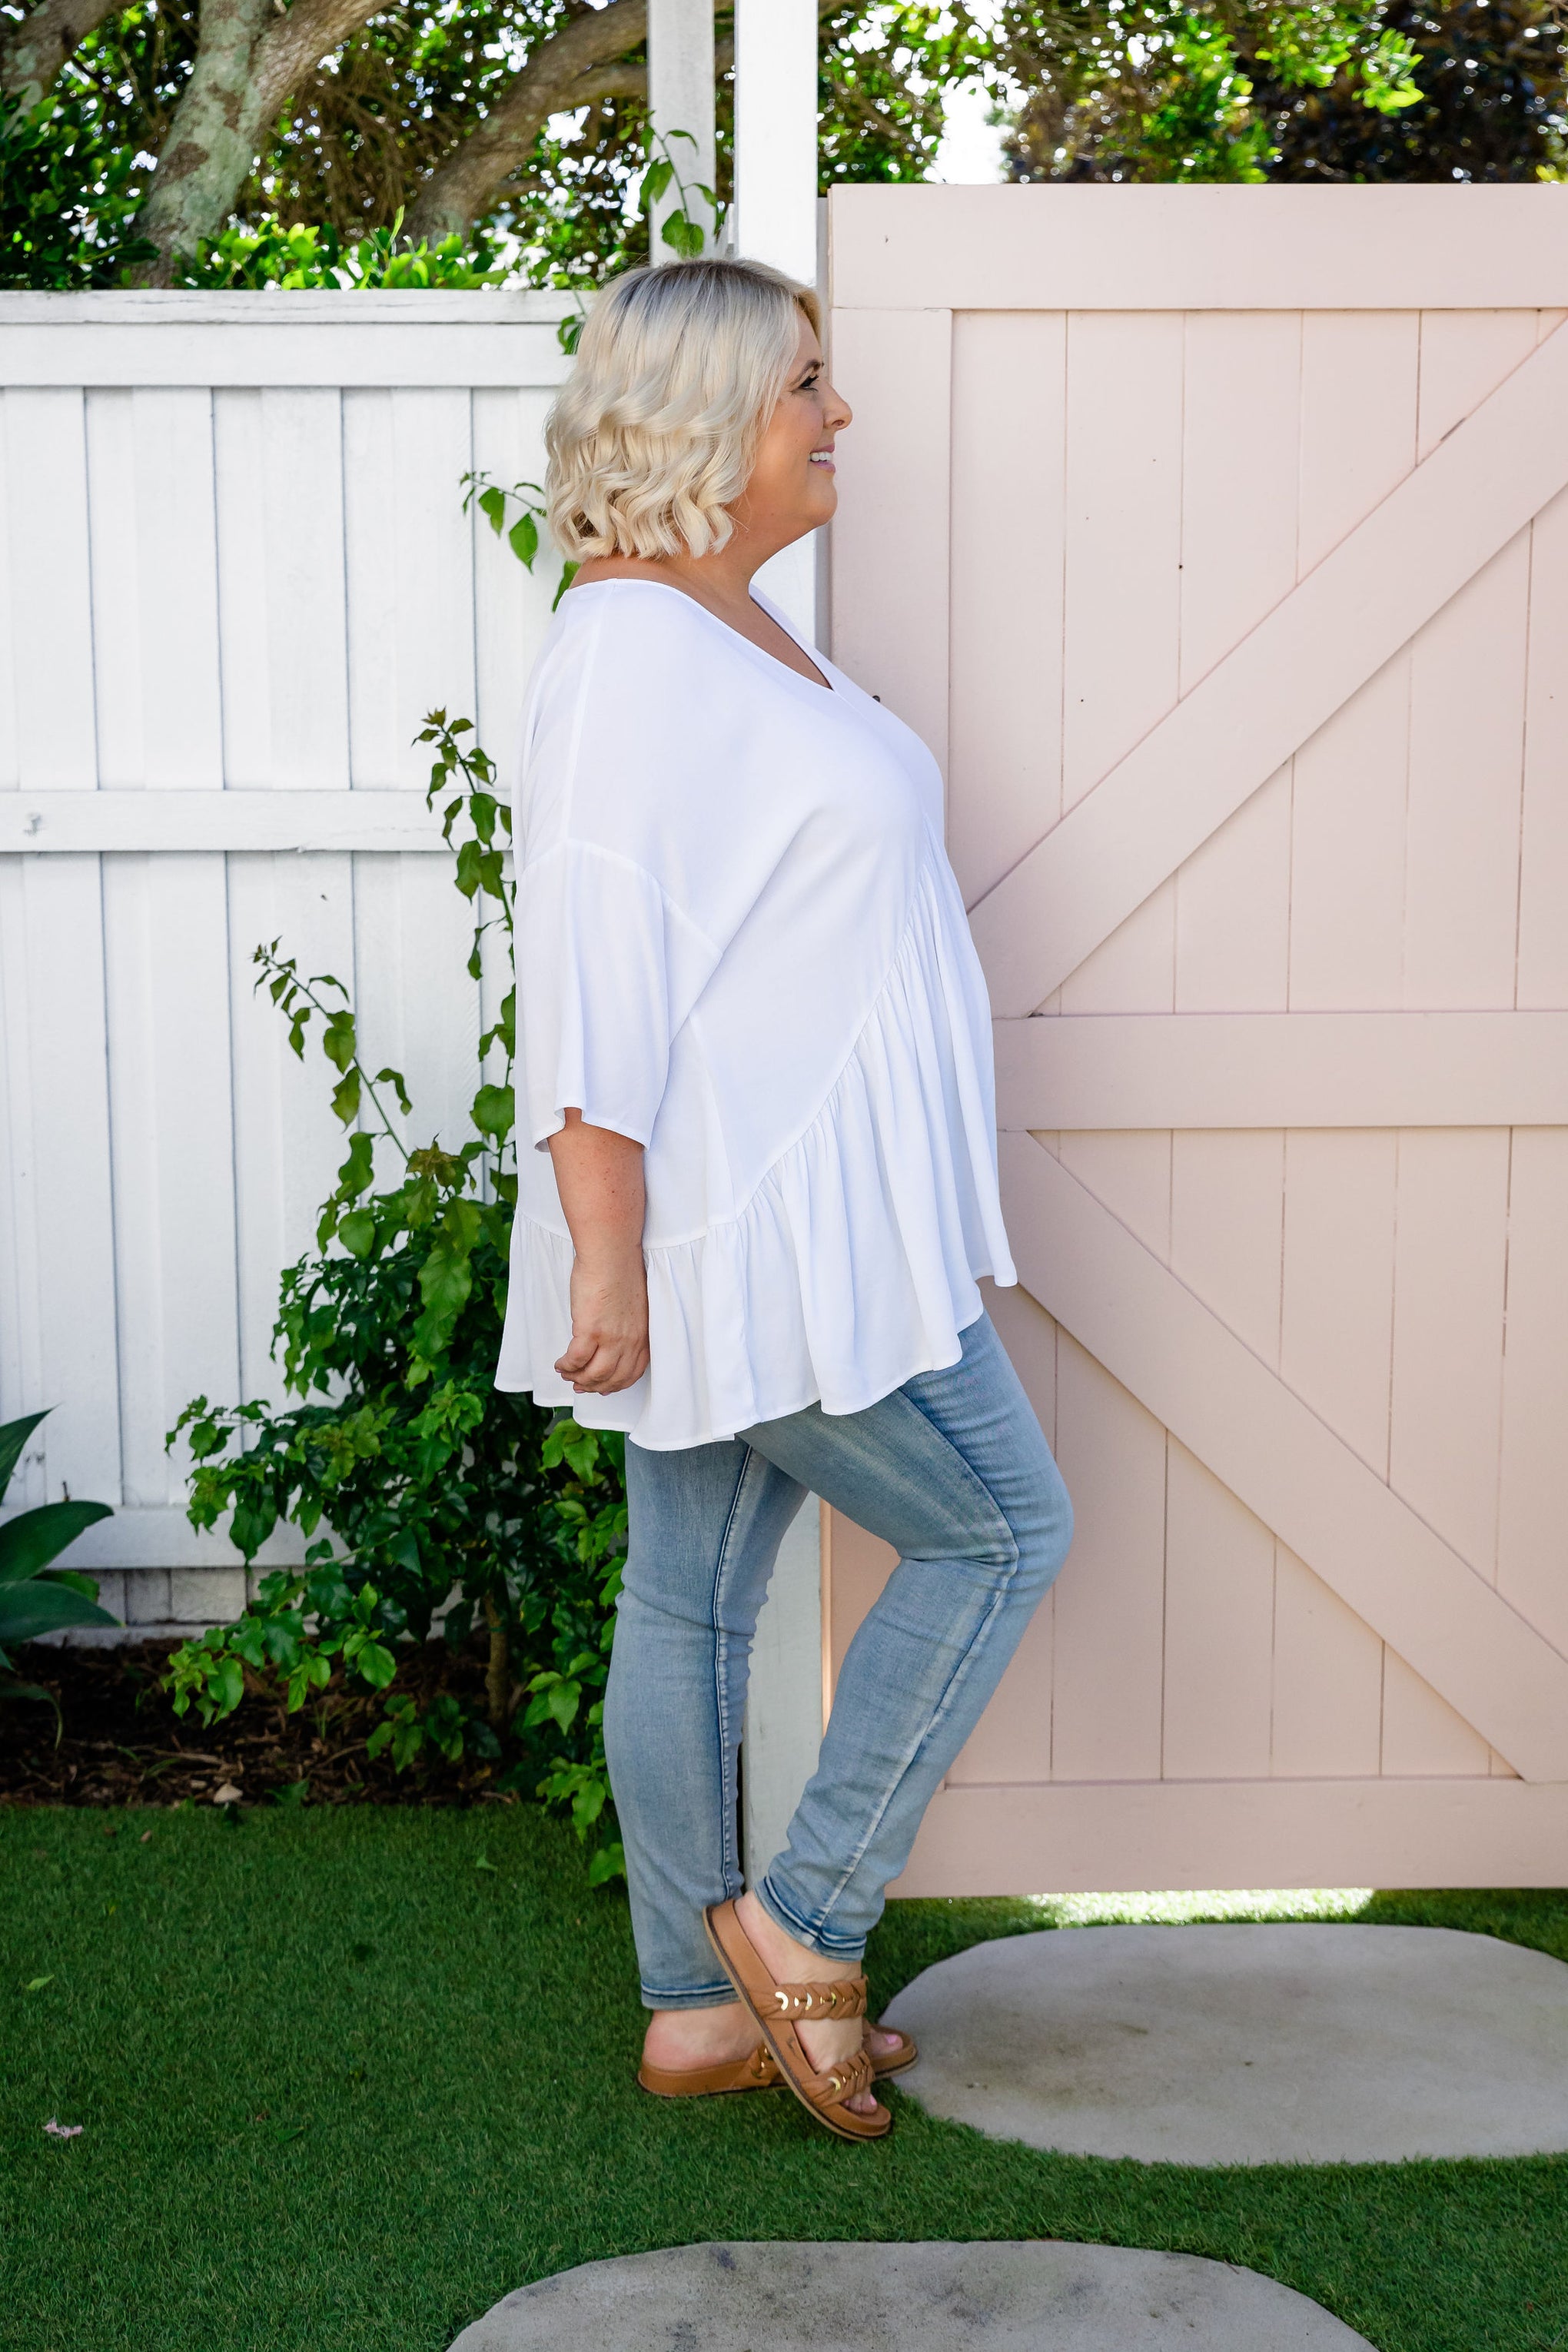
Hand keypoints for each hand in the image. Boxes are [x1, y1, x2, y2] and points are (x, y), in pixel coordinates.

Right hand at [555, 1245, 649, 1394]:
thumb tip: (609, 1339)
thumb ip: (626, 1326)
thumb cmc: (620, 1270)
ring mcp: (611, 1338)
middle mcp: (630, 1341)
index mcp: (643, 1335)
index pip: (632, 1372)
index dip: (615, 1384)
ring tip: (566, 1374)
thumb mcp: (633, 1306)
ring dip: (578, 1379)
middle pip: (612, 1378)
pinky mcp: (590, 1331)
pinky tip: (559, 1364)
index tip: (603, 1387)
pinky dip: (566, 1366)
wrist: (611, 1253)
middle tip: (580, 1386)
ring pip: (594, 1374)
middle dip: (594, 1386)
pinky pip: (576, 1360)